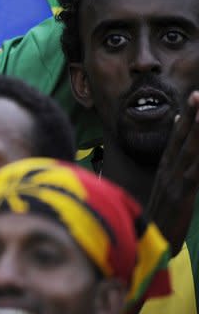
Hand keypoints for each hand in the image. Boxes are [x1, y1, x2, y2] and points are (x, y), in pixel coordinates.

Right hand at [146, 91, 198, 255]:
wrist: (146, 246)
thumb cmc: (157, 224)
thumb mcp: (163, 196)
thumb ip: (169, 175)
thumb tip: (171, 160)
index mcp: (164, 170)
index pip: (176, 139)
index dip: (187, 119)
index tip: (194, 98)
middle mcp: (168, 170)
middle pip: (182, 138)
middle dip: (192, 115)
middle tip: (198, 92)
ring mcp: (174, 180)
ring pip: (190, 148)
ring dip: (198, 127)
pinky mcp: (183, 193)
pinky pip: (195, 169)